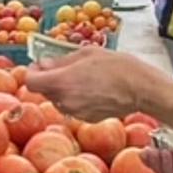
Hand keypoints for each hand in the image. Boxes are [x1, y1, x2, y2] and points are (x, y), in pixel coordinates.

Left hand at [25, 48, 156, 119]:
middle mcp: (65, 101)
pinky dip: (77, 99)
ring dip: (64, 89)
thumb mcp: (86, 54)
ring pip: (59, 99)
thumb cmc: (117, 67)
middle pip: (44, 91)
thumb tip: (43, 64)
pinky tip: (94, 89)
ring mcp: (75, 112)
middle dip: (50, 79)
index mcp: (61, 82)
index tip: (41, 66)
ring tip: (84, 78)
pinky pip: (73, 106)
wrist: (142, 89)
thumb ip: (60, 60)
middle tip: (66, 68)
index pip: (30, 81)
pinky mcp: (87, 119)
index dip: (33, 72)